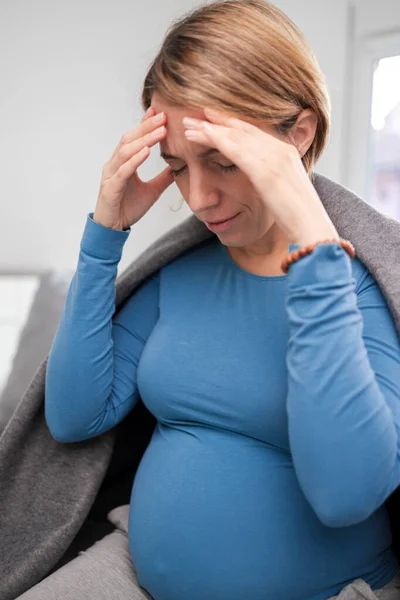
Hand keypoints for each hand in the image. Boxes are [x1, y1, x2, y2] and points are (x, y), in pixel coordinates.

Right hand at [94, 107, 173, 229]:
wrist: (113, 228)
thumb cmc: (128, 208)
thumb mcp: (152, 190)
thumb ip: (164, 178)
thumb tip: (179, 167)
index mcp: (123, 163)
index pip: (135, 138)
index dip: (145, 124)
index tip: (159, 112)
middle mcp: (115, 164)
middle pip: (130, 139)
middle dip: (147, 126)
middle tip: (163, 116)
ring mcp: (111, 175)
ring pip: (126, 151)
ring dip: (144, 140)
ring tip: (160, 131)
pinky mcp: (110, 188)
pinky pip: (123, 171)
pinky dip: (135, 160)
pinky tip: (146, 152)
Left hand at [182, 108, 338, 244]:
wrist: (312, 229)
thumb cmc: (299, 218)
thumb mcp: (286, 192)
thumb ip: (274, 181)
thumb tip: (264, 184)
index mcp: (287, 153)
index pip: (255, 132)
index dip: (234, 124)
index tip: (215, 118)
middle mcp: (281, 149)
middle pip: (243, 129)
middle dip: (218, 120)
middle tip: (197, 114)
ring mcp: (274, 158)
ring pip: (234, 136)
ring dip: (209, 128)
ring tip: (188, 124)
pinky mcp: (264, 170)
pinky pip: (234, 149)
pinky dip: (214, 139)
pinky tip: (199, 135)